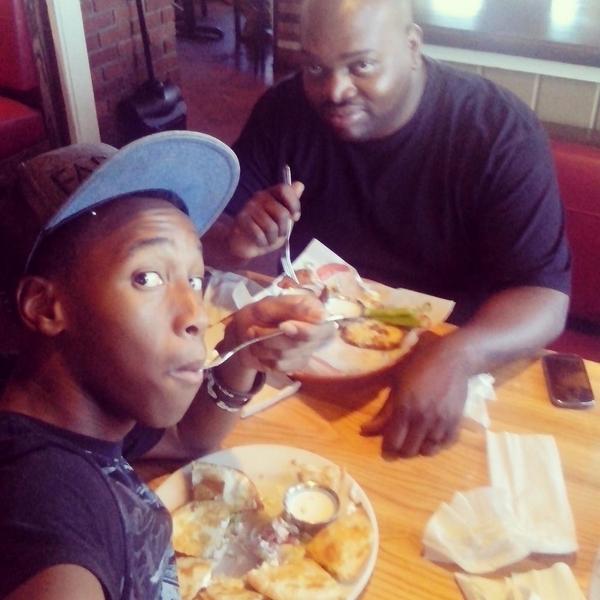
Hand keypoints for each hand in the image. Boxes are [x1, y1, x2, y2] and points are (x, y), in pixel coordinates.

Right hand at [229, 181, 303, 258]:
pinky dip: (263, 242)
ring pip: (271, 227)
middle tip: (278, 234)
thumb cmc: (267, 230)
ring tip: (268, 239)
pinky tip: (260, 241)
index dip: (294, 204)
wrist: (245, 243)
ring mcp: (249, 207)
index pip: (284, 189)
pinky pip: (259, 234)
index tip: (295, 217)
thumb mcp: (283, 218)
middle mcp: (259, 197)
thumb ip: (291, 203)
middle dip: (284, 230)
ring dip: (272, 239)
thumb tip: (300, 184)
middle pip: (282, 213)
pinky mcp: (241, 220)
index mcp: (271, 193)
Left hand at [229, 293, 334, 372]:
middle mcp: (316, 329)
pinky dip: (267, 359)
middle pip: (302, 341)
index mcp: (313, 309)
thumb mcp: (268, 305)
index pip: (322, 324)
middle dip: (273, 337)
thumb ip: (292, 308)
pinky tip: (263, 351)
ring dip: (265, 348)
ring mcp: (309, 348)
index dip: (303, 329)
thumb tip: (321, 315)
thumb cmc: (256, 315)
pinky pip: (283, 366)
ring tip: (255, 338)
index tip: (283, 327)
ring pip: (289, 354)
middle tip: (254, 330)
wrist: (242, 336)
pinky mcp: (299, 363)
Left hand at [361, 332, 469, 456]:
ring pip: (427, 451)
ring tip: (417, 439)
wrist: (452, 358)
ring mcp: (441, 421)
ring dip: (420, 448)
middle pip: (409, 451)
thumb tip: (364, 430)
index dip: (387, 448)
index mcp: (404, 408)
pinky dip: (437, 444)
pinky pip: (445, 444)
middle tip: (402, 442)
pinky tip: (432, 436)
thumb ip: (384, 411)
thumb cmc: (418, 366)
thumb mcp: (396, 384)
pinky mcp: (456, 421)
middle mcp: (422, 418)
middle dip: (402, 450)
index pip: (393, 442)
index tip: (387, 447)